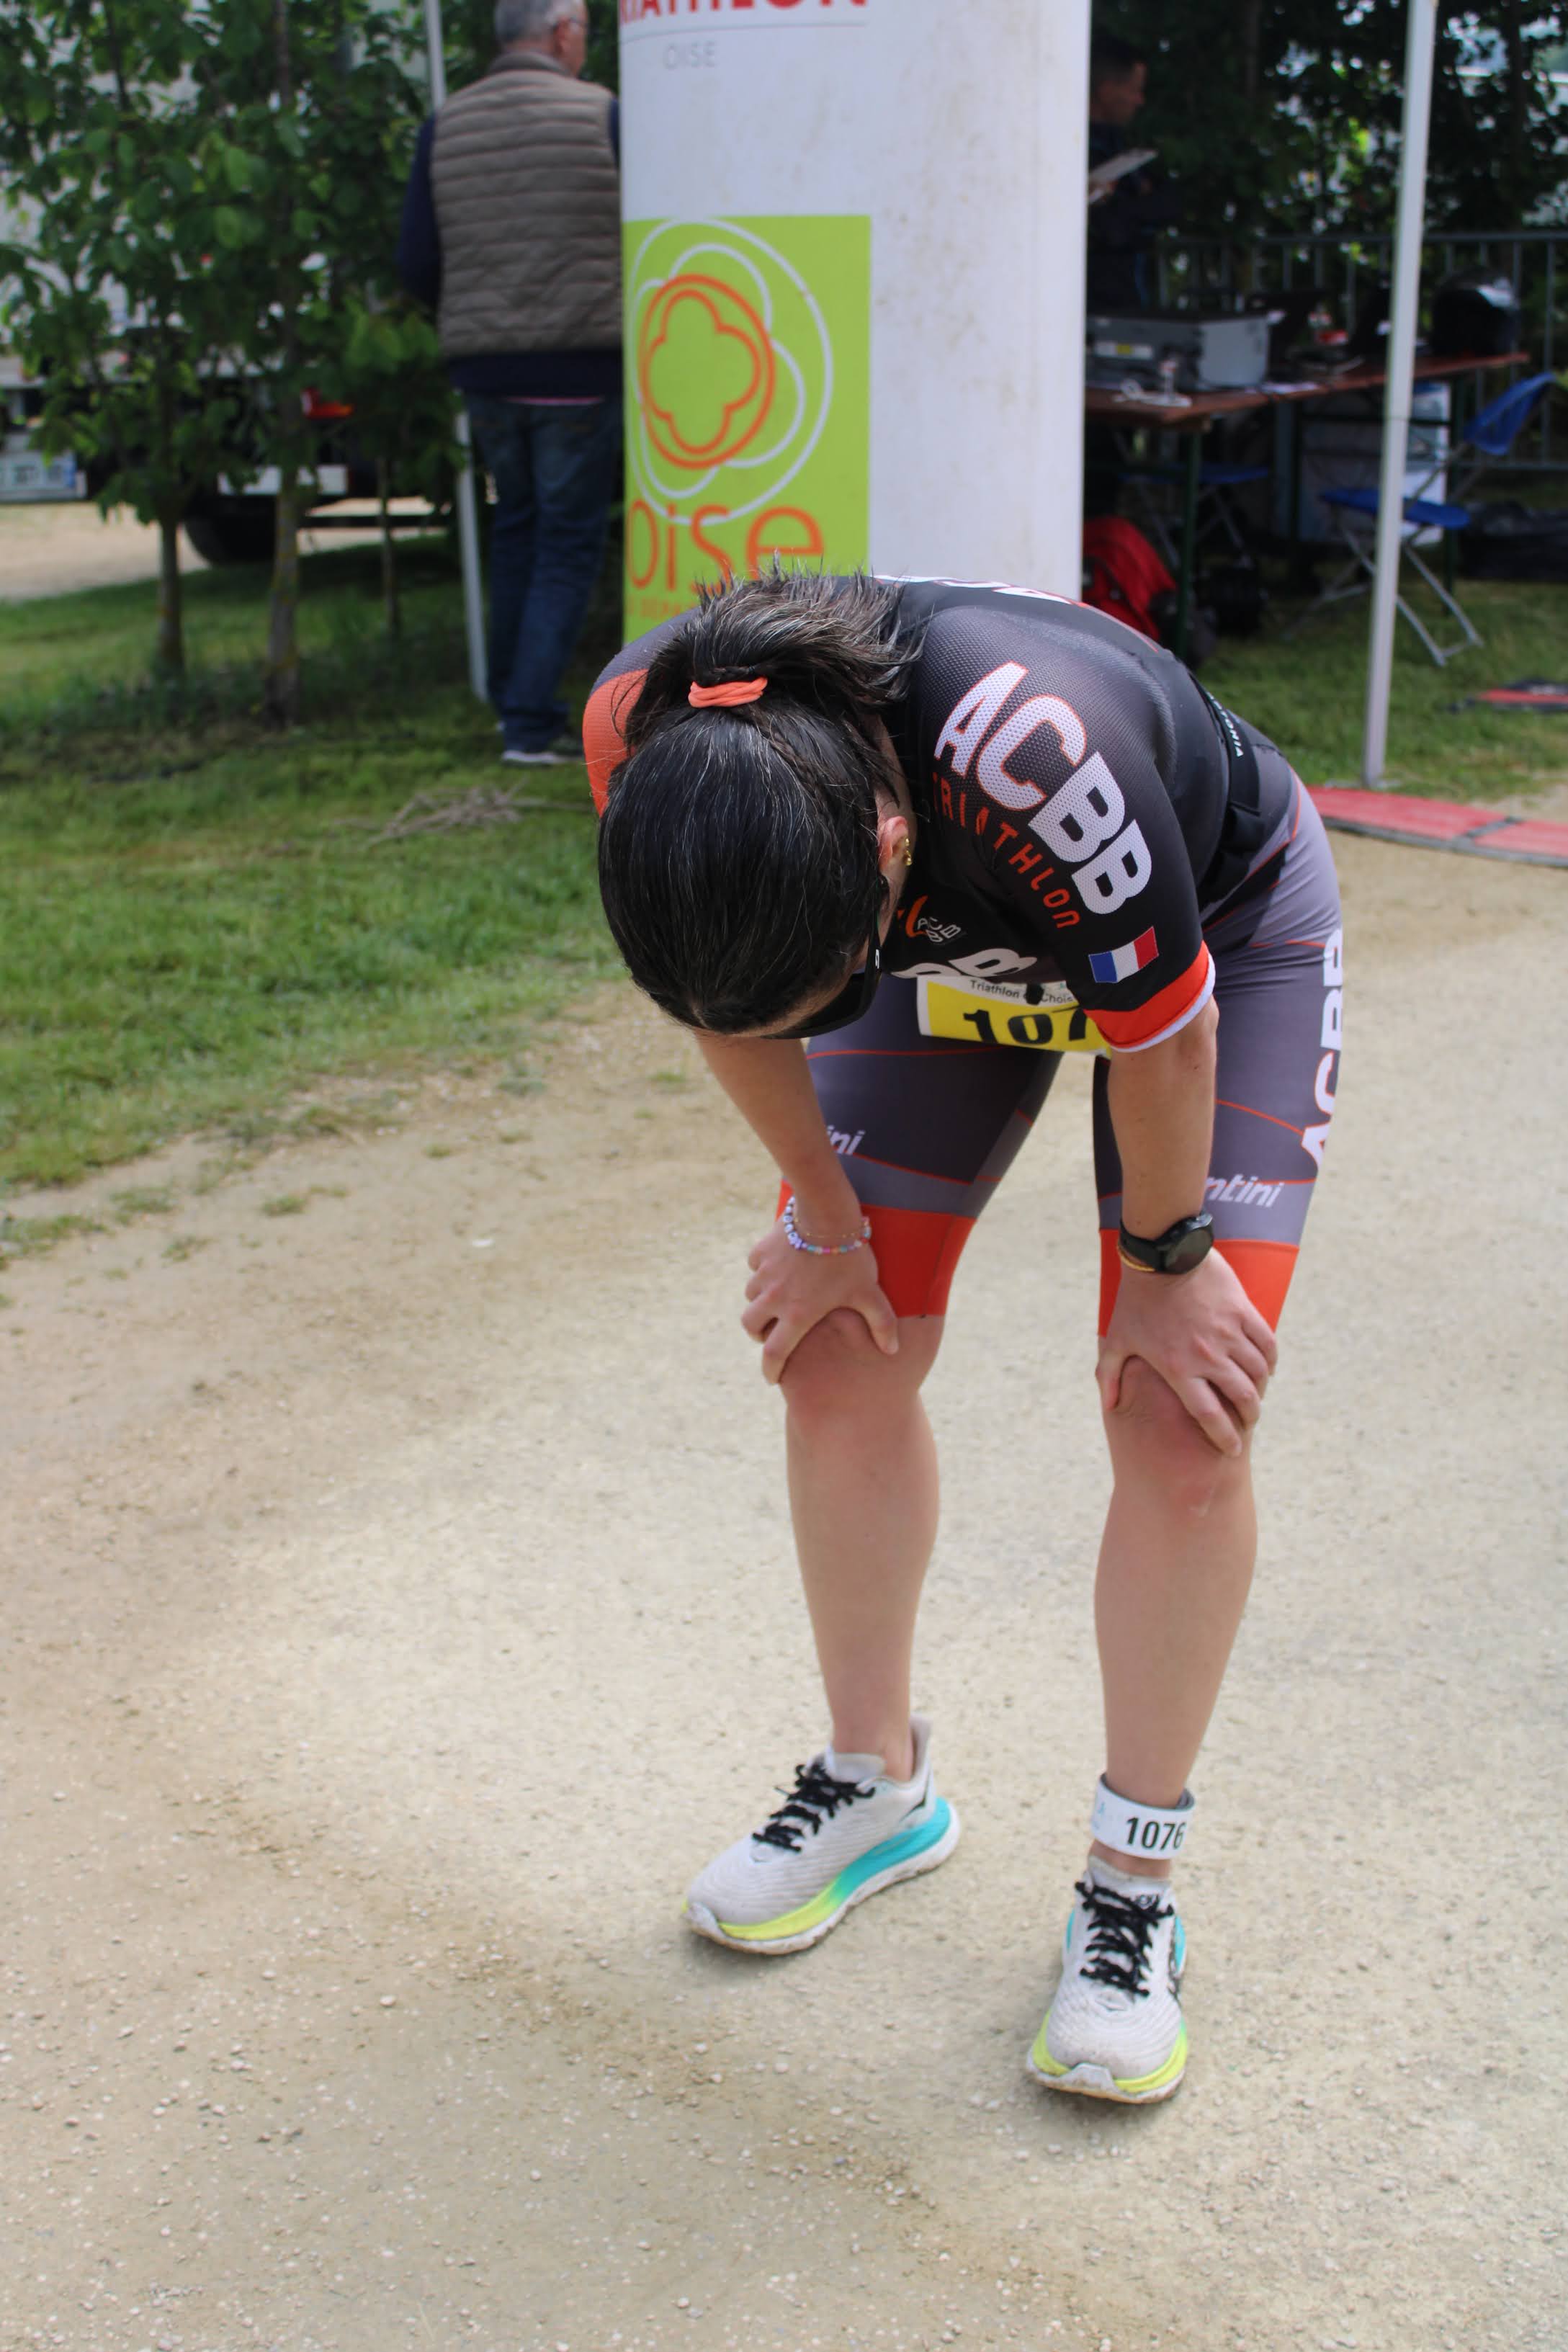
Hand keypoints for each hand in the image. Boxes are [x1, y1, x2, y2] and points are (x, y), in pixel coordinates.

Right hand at [742, 1216, 898, 1385]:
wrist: (826, 1213)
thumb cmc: (850, 1256)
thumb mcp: (869, 1292)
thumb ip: (882, 1323)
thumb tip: (892, 1351)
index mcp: (797, 1315)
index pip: (774, 1354)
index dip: (771, 1370)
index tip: (773, 1378)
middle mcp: (774, 1298)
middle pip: (750, 1326)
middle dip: (758, 1334)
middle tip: (772, 1333)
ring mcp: (764, 1274)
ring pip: (750, 1296)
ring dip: (760, 1301)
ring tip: (776, 1299)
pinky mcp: (761, 1252)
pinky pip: (755, 1267)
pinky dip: (762, 1272)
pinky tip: (779, 1267)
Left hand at [1097, 1249, 1277, 1456]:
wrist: (1161, 1256)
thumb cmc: (1136, 1301)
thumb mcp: (1117, 1340)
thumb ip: (1109, 1376)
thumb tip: (1108, 1407)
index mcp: (1179, 1369)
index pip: (1210, 1416)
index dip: (1224, 1438)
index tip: (1231, 1449)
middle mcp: (1208, 1356)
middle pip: (1243, 1399)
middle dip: (1250, 1416)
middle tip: (1249, 1421)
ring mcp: (1228, 1334)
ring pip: (1258, 1373)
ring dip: (1261, 1389)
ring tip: (1257, 1395)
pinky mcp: (1243, 1312)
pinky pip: (1267, 1344)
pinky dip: (1270, 1360)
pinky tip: (1266, 1367)